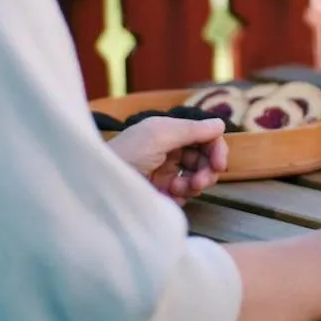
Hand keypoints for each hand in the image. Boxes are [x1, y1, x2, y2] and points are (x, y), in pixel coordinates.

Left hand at [109, 116, 227, 202]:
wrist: (100, 186)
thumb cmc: (126, 154)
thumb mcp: (159, 135)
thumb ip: (191, 130)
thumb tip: (220, 124)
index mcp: (168, 131)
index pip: (203, 136)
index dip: (215, 148)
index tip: (219, 164)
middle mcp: (169, 150)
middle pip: (204, 158)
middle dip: (206, 170)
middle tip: (199, 183)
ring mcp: (165, 172)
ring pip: (197, 177)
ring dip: (194, 184)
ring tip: (179, 189)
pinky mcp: (161, 193)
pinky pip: (184, 194)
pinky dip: (181, 196)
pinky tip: (169, 196)